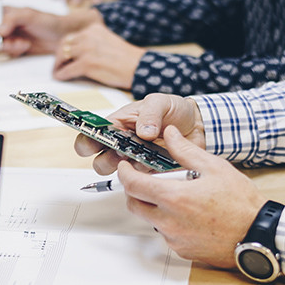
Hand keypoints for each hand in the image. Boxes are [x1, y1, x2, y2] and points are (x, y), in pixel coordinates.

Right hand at [0, 7, 100, 56]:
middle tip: (11, 41)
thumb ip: (12, 20)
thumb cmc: (49, 21)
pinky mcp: (14, 48)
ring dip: (8, 47)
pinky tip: (26, 46)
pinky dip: (15, 52)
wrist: (62, 36)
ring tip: (23, 43)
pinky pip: (6, 54)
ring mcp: (8, 37)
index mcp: (4, 12)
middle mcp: (3, 24)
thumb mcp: (30, 15)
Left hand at [53, 23, 144, 89]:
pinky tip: (60, 78)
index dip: (65, 48)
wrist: (138, 67)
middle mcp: (88, 36)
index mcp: (93, 29)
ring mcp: (86, 49)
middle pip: (63, 45)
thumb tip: (77, 52)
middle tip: (58, 65)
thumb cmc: (125, 58)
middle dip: (59, 56)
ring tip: (58, 72)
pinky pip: (66, 70)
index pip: (71, 37)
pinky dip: (61, 75)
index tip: (64, 56)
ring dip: (58, 65)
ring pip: (62, 56)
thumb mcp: (107, 41)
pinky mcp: (86, 64)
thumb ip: (93, 42)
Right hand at [74, 93, 205, 174]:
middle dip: (108, 159)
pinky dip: (147, 177)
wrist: (198, 125)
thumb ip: (150, 114)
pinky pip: (141, 182)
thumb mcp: (161, 103)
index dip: (86, 141)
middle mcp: (121, 144)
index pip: (90, 135)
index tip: (92, 143)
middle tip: (123, 150)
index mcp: (117, 124)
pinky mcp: (149, 173)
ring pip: (118, 174)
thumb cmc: (174, 110)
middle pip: (99, 161)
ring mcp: (134, 160)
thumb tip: (144, 131)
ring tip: (144, 157)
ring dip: (128, 169)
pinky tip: (158, 165)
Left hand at [117, 126, 267, 267]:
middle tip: (146, 180)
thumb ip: (186, 150)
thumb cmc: (241, 204)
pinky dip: (169, 222)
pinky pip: (165, 234)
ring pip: (150, 220)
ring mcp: (174, 238)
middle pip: (134, 205)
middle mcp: (169, 221)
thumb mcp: (214, 167)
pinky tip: (188, 213)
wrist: (258, 235)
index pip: (133, 185)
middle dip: (135, 191)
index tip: (125, 167)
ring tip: (176, 196)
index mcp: (174, 197)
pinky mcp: (182, 250)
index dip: (124, 174)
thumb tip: (170, 134)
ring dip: (153, 206)